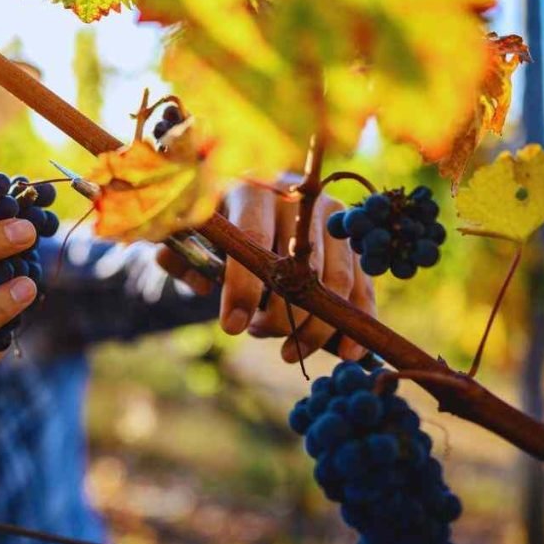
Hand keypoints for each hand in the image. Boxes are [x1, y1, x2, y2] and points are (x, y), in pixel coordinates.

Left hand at [156, 179, 375, 363]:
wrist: (256, 198)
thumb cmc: (220, 223)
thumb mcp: (192, 234)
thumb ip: (180, 258)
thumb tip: (201, 286)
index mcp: (253, 191)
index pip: (254, 240)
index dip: (244, 287)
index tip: (233, 327)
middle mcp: (298, 200)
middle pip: (299, 267)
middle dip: (281, 315)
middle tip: (260, 335)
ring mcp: (332, 216)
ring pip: (335, 280)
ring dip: (316, 327)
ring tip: (290, 352)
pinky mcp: (352, 238)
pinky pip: (363, 284)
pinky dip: (358, 320)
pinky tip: (347, 352)